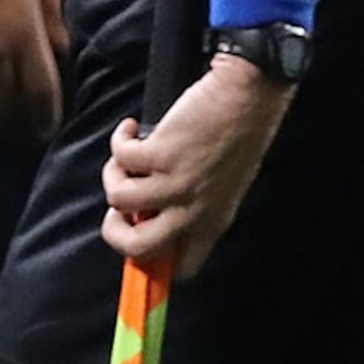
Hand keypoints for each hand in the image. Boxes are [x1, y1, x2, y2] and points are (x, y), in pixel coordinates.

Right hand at [101, 55, 291, 278]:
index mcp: (215, 222)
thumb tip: (153, 217)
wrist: (250, 95)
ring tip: (124, 159)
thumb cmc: (240, 135)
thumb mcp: (227, 186)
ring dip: (113, 177)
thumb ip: (198, 208)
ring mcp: (176, 184)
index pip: (184, 268)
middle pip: (138, 248)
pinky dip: (118, 141)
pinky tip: (129, 129)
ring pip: (119, 201)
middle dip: (116, 233)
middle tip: (117, 211)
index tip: (142, 237)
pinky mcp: (160, 154)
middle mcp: (194, 210)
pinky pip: (120, 158)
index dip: (156, 261)